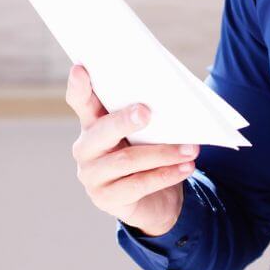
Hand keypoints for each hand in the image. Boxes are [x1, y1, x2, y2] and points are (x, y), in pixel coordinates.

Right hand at [66, 63, 200, 236]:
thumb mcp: (149, 131)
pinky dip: (166, 175)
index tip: (81, 68)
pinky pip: (139, 184)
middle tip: (147, 112)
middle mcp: (86, 148)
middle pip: (103, 130)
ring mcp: (92, 176)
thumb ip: (149, 113)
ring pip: (127, 160)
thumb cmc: (151, 153)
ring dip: (163, 153)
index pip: (81, 101)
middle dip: (125, 120)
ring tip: (191, 148)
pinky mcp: (106, 199)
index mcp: (93, 123)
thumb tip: (174, 96)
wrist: (155, 200)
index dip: (78, 86)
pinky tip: (186, 167)